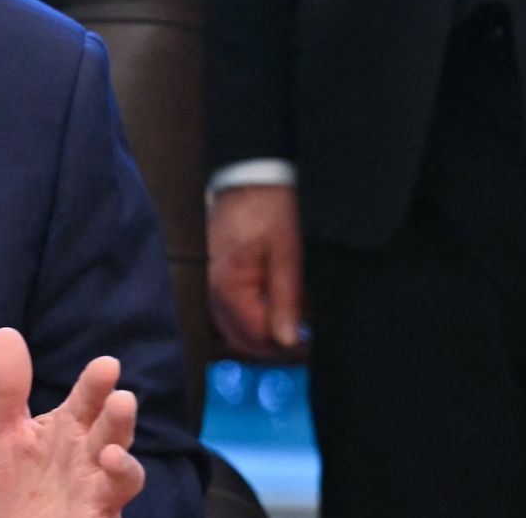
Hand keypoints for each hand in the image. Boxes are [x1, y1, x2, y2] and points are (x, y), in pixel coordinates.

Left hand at [0, 328, 144, 517]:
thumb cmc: (9, 481)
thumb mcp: (0, 431)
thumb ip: (7, 387)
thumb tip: (4, 332)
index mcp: (69, 425)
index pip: (87, 398)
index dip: (96, 384)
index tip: (106, 365)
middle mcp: (88, 452)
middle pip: (111, 430)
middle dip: (118, 416)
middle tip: (121, 398)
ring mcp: (96, 486)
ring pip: (122, 470)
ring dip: (123, 460)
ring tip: (110, 450)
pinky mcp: (97, 514)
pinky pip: (112, 503)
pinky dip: (115, 487)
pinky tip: (107, 472)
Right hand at [207, 184, 305, 358]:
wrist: (249, 178)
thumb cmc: (268, 207)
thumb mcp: (287, 254)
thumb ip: (286, 299)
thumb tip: (287, 339)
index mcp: (229, 286)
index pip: (255, 336)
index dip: (285, 347)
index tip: (310, 345)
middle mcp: (214, 290)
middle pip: (240, 339)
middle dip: (272, 346)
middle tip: (303, 341)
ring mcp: (214, 284)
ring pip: (235, 328)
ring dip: (263, 333)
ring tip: (294, 322)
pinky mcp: (220, 277)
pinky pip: (233, 311)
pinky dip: (255, 317)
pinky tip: (277, 307)